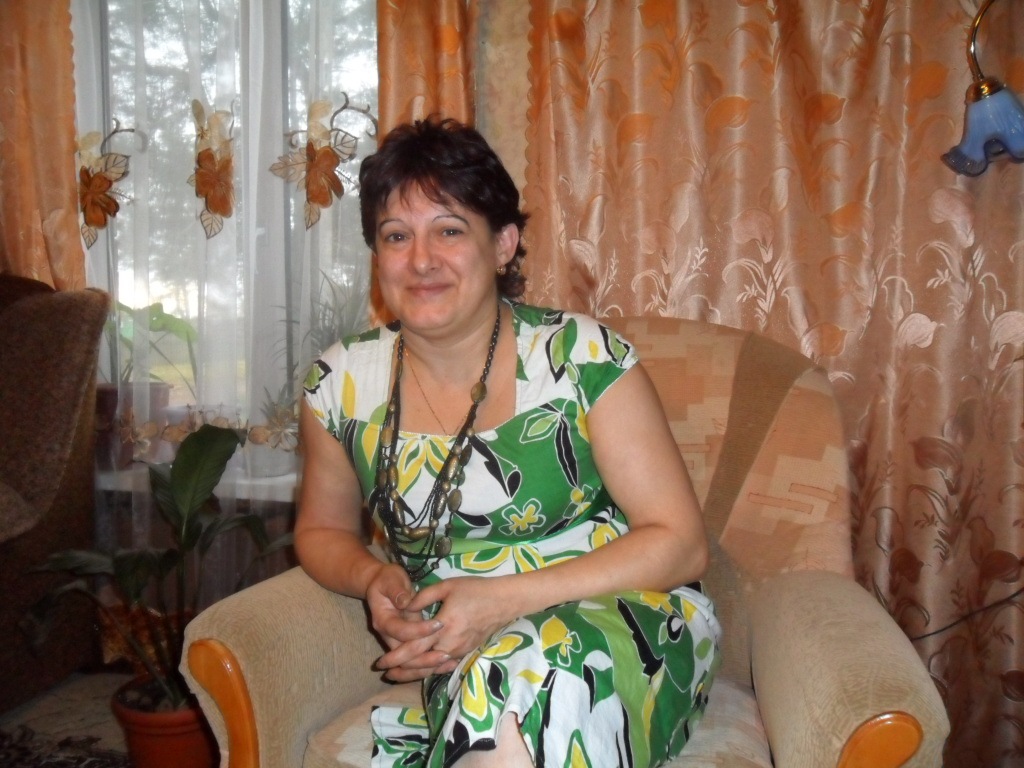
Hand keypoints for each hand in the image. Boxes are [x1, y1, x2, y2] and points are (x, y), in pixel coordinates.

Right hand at [365, 563, 453, 680]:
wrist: (381, 585)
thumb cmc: (387, 580)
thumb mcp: (390, 580)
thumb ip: (397, 591)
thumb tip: (406, 603)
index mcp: (383, 620)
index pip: (401, 631)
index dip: (419, 630)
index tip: (439, 624)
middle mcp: (388, 636)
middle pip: (405, 655)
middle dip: (425, 658)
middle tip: (446, 656)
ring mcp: (398, 641)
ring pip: (411, 662)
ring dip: (429, 665)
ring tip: (451, 663)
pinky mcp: (407, 642)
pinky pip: (418, 657)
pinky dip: (431, 663)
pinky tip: (449, 663)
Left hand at [375, 576, 520, 678]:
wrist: (504, 601)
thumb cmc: (475, 590)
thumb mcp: (447, 586)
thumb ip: (423, 597)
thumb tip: (404, 606)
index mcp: (443, 627)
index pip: (414, 647)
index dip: (396, 656)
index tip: (381, 662)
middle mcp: (450, 644)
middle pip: (421, 663)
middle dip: (401, 669)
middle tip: (384, 672)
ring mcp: (459, 650)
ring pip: (432, 667)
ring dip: (414, 672)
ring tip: (398, 674)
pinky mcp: (466, 651)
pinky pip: (444, 664)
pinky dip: (430, 669)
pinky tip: (421, 670)